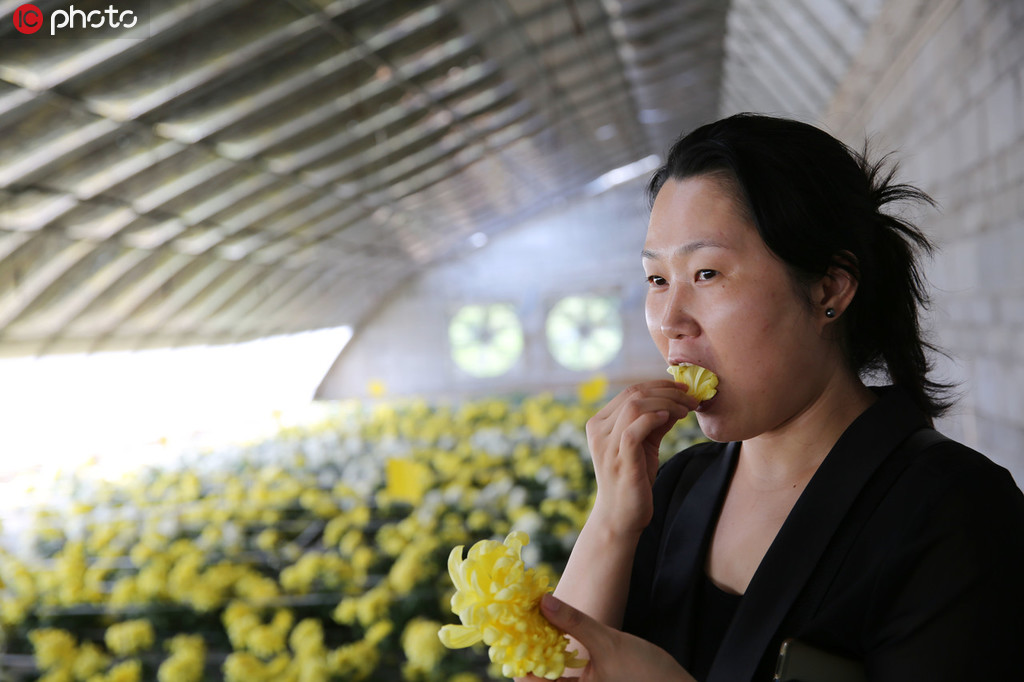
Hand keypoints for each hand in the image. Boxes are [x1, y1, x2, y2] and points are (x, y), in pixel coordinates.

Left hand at [533, 594, 695, 681]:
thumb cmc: (646, 674)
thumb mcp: (608, 642)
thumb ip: (574, 622)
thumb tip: (543, 601)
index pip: (528, 680)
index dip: (518, 655)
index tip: (513, 627)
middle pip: (539, 676)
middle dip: (530, 649)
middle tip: (525, 618)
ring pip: (553, 673)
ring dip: (545, 649)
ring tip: (540, 620)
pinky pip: (568, 672)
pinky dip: (560, 653)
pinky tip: (561, 633)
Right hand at [585, 380, 694, 534]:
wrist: (620, 516)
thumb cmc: (633, 478)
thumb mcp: (644, 445)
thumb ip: (655, 422)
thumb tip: (677, 400)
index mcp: (599, 423)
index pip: (630, 391)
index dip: (659, 385)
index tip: (683, 388)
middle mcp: (598, 431)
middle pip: (634, 395)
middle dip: (667, 392)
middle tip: (691, 398)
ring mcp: (607, 446)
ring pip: (635, 407)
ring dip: (667, 403)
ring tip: (686, 409)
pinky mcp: (619, 460)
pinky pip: (634, 430)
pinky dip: (654, 419)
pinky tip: (670, 418)